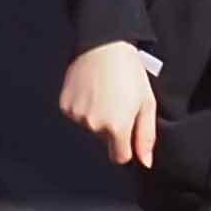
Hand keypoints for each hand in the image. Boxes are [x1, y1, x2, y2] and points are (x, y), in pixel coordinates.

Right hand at [56, 38, 157, 172]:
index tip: (129, 134)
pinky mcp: (64, 106)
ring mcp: (76, 116)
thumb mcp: (146, 105)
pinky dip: (84, 108)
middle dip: (112, 128)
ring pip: (90, 128)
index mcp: (116, 128)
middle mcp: (93, 126)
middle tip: (119, 103)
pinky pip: (77, 116)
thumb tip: (145, 162)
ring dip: (97, 118)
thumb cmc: (131, 75)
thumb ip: (145, 136)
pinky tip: (91, 91)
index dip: (126, 147)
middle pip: (105, 141)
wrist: (103, 47)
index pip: (119, 157)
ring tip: (105, 94)